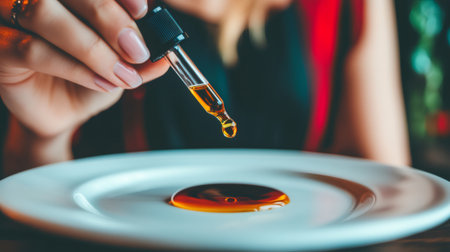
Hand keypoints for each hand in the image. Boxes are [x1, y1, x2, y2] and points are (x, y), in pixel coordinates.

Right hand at [0, 0, 168, 138]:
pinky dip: (76, 68)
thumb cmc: (88, 77)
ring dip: (93, 48)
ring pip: (46, 15)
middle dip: (109, 18)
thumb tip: (165, 54)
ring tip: (123, 73)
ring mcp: (9, 16)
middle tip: (136, 49)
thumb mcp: (121, 64)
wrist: (60, 112)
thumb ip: (142, 56)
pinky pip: (34, 50)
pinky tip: (102, 82)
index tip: (143, 10)